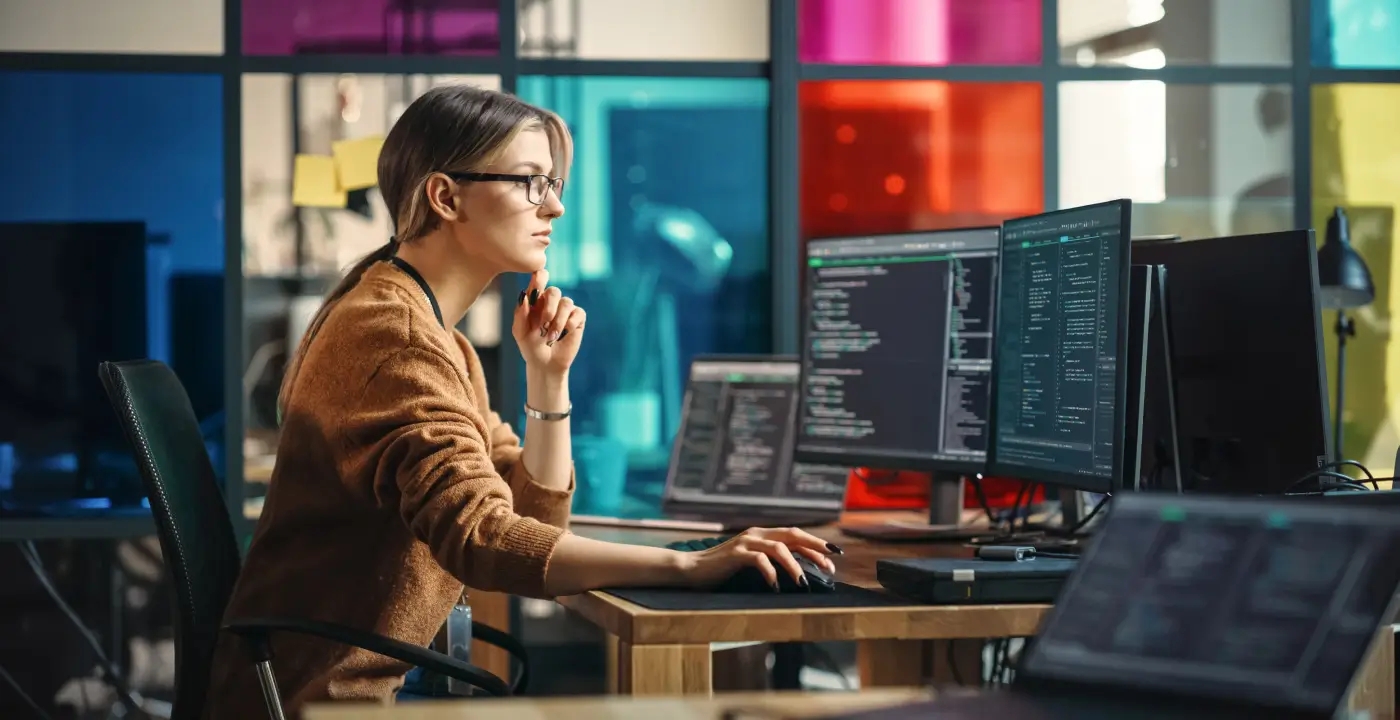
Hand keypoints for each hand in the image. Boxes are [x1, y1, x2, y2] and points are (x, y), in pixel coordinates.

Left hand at [513, 269, 585, 374]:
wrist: (546, 364)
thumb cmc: (530, 347)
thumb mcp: (520, 332)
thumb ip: (520, 314)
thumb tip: (524, 296)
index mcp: (535, 300)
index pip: (539, 279)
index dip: (540, 277)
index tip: (538, 278)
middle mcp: (551, 302)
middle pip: (554, 291)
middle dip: (549, 306)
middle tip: (544, 322)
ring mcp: (565, 309)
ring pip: (566, 303)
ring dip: (558, 321)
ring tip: (552, 337)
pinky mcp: (578, 318)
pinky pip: (578, 313)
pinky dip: (570, 323)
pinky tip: (564, 334)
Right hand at [679, 527, 840, 589]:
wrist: (691, 569)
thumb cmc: (723, 570)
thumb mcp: (751, 564)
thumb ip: (770, 562)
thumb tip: (799, 574)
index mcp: (762, 534)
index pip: (796, 535)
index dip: (816, 545)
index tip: (833, 558)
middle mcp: (756, 533)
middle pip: (793, 534)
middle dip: (815, 547)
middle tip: (831, 562)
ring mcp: (745, 542)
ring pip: (779, 548)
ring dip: (795, 565)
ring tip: (804, 583)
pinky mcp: (735, 554)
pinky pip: (759, 560)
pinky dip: (770, 573)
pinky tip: (776, 587)